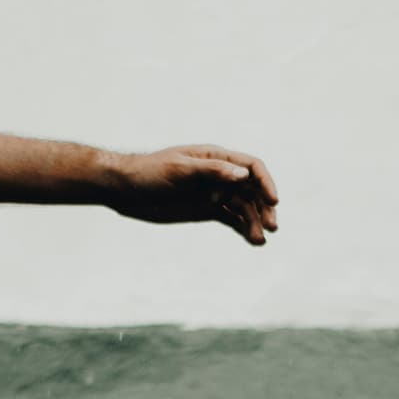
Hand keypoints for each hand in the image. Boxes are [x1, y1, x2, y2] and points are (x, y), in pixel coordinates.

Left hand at [105, 144, 279, 244]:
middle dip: (264, 208)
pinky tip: (253, 241)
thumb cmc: (149, 172)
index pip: (251, 167)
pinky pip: (232, 219)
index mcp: (215, 157)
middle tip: (272, 227)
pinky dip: (243, 229)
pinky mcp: (208, 210)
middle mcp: (220, 175)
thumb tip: (243, 177)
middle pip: (252, 190)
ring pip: (244, 208)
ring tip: (260, 240)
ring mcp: (215, 193)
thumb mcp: (179, 169)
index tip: (273, 202)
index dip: (265, 183)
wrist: (125, 190)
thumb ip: (212, 171)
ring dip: (255, 222)